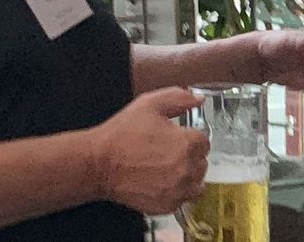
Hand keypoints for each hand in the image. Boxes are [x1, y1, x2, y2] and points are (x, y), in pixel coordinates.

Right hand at [89, 87, 208, 214]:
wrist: (99, 164)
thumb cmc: (121, 136)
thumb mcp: (149, 104)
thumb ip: (179, 98)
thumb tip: (197, 99)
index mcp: (186, 143)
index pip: (204, 141)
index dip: (190, 136)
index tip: (178, 137)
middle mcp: (186, 169)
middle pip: (202, 162)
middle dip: (189, 155)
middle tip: (168, 151)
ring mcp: (177, 190)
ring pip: (196, 182)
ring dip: (187, 175)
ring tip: (167, 168)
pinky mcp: (167, 205)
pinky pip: (183, 199)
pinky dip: (176, 192)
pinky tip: (161, 181)